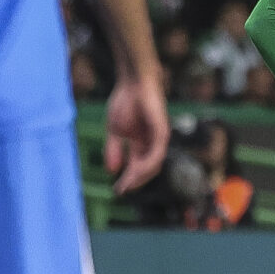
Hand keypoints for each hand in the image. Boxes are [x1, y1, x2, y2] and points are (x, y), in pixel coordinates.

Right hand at [105, 74, 169, 193]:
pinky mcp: (163, 131)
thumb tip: (111, 171)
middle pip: (147, 169)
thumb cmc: (125, 102)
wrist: (133, 83)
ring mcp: (159, 138)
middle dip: (135, 181)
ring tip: (128, 184)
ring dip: (141, 176)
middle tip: (123, 190)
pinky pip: (157, 152)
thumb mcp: (115, 131)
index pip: (137, 167)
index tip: (117, 190)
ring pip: (154, 164)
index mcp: (141, 144)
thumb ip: (113, 150)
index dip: (128, 179)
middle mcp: (152, 144)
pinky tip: (137, 170)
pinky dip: (148, 163)